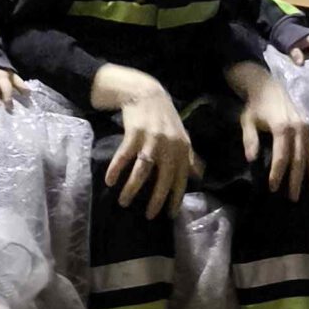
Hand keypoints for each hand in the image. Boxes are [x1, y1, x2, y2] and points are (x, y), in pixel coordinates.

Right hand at [102, 76, 195, 217]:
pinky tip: (110, 181)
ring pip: (142, 170)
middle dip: (156, 199)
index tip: (169, 215)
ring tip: (124, 202)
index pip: (181, 179)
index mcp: (182, 149)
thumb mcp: (181, 136)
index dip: (175, 197)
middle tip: (149, 215)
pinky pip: (124, 156)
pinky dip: (116, 169)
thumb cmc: (165, 118)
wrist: (147, 93)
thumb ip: (189, 157)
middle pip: (163, 178)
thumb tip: (198, 176)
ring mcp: (151, 139)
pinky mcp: (134, 133)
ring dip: (132, 188)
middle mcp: (169, 146)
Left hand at [235, 69, 308, 201]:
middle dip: (296, 180)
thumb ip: (250, 139)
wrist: (270, 87)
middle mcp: (298, 128)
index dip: (278, 172)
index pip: (282, 155)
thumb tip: (252, 159)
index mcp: (282, 126)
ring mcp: (307, 130)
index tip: (273, 188)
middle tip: (293, 199)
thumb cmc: (256, 107)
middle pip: (299, 159)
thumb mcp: (247, 121)